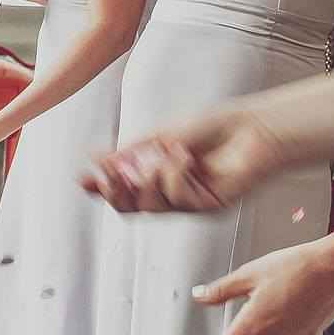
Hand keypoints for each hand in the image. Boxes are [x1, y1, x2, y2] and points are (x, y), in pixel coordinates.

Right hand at [82, 108, 285, 213]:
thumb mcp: (159, 134)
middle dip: (114, 190)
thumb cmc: (210, 126)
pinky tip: (185, 157)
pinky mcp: (206, 208)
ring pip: (149, 206)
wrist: (250, 128)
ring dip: (151, 177)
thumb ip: (129, 151)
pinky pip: (177, 200)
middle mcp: (168, 191)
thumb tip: (97, 158)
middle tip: (111, 171)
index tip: (83, 178)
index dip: (100, 188)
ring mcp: (187, 202)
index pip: (120, 189)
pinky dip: (175, 176)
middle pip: (128, 208)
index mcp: (154, 172)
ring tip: (165, 152)